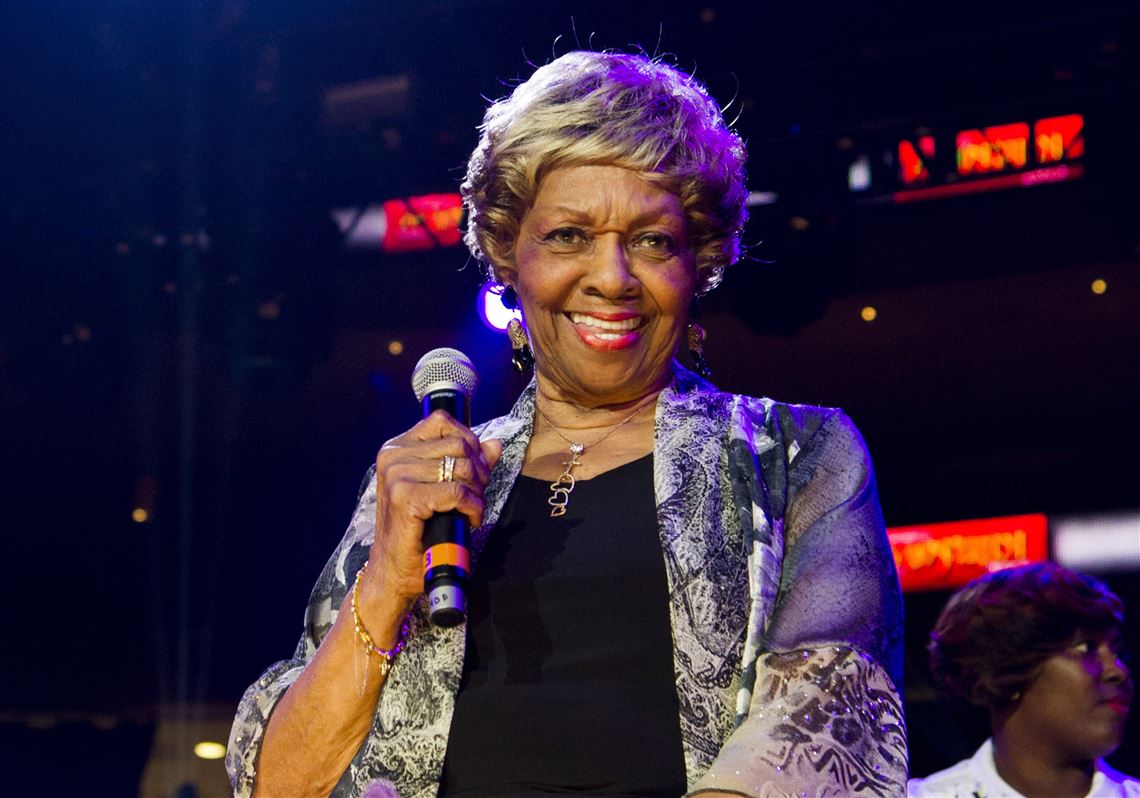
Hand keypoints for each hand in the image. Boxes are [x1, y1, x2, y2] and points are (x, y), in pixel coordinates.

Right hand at [362, 410, 501, 622]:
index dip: (468, 442)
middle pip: (459, 444)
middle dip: (478, 471)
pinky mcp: (405, 498)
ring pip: (462, 467)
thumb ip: (468, 463)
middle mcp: (393, 457)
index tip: (473, 470)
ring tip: (471, 509)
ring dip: (477, 492)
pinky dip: (473, 507)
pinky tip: (468, 520)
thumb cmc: (418, 532)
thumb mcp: (443, 490)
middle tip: (475, 496)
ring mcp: (396, 475)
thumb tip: (494, 445)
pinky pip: (458, 492)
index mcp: (397, 448)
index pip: (442, 422)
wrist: (394, 572)